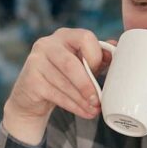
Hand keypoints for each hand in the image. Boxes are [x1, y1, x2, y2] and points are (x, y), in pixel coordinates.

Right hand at [3, 27, 112, 143]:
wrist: (33, 94)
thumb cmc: (64, 75)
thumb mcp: (83, 64)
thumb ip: (99, 56)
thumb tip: (116, 46)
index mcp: (65, 35)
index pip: (85, 38)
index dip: (96, 56)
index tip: (101, 72)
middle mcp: (47, 44)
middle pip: (70, 63)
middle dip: (87, 84)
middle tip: (99, 100)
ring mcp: (35, 61)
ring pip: (63, 82)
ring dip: (82, 99)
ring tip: (95, 110)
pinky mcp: (30, 80)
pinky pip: (55, 94)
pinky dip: (73, 106)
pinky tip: (84, 112)